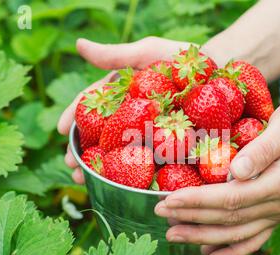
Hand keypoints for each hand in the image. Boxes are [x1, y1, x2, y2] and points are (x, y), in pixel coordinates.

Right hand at [58, 37, 190, 182]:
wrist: (218, 71)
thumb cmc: (181, 58)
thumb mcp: (147, 53)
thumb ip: (116, 56)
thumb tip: (79, 45)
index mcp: (121, 95)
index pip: (92, 107)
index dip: (73, 118)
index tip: (61, 131)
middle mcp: (131, 116)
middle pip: (101, 136)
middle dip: (83, 152)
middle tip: (71, 166)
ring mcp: (148, 133)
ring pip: (120, 153)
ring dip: (102, 168)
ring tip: (87, 180)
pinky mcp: (169, 146)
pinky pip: (150, 161)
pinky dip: (135, 174)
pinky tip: (124, 185)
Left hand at [154, 96, 279, 254]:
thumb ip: (263, 148)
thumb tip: (235, 170)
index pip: (231, 198)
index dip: (197, 202)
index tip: (169, 200)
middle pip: (229, 219)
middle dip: (192, 218)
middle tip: (161, 215)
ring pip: (237, 233)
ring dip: (203, 237)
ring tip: (174, 235)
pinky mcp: (278, 212)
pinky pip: (253, 239)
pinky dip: (231, 251)